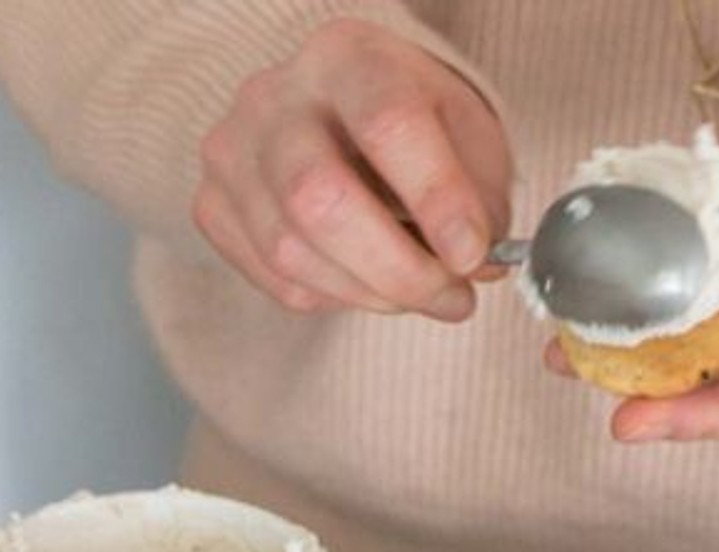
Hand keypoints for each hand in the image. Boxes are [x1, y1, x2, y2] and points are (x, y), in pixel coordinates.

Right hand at [193, 18, 511, 320]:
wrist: (345, 116)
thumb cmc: (416, 128)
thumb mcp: (468, 140)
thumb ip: (478, 201)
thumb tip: (474, 266)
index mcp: (351, 58)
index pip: (387, 124)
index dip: (436, 200)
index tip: (472, 254)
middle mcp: (277, 96)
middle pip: (319, 198)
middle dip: (399, 270)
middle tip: (453, 296)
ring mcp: (233, 151)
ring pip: (291, 251)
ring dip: (373, 294)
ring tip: (423, 294)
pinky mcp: (213, 206)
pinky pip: (275, 279)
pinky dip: (337, 298)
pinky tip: (370, 282)